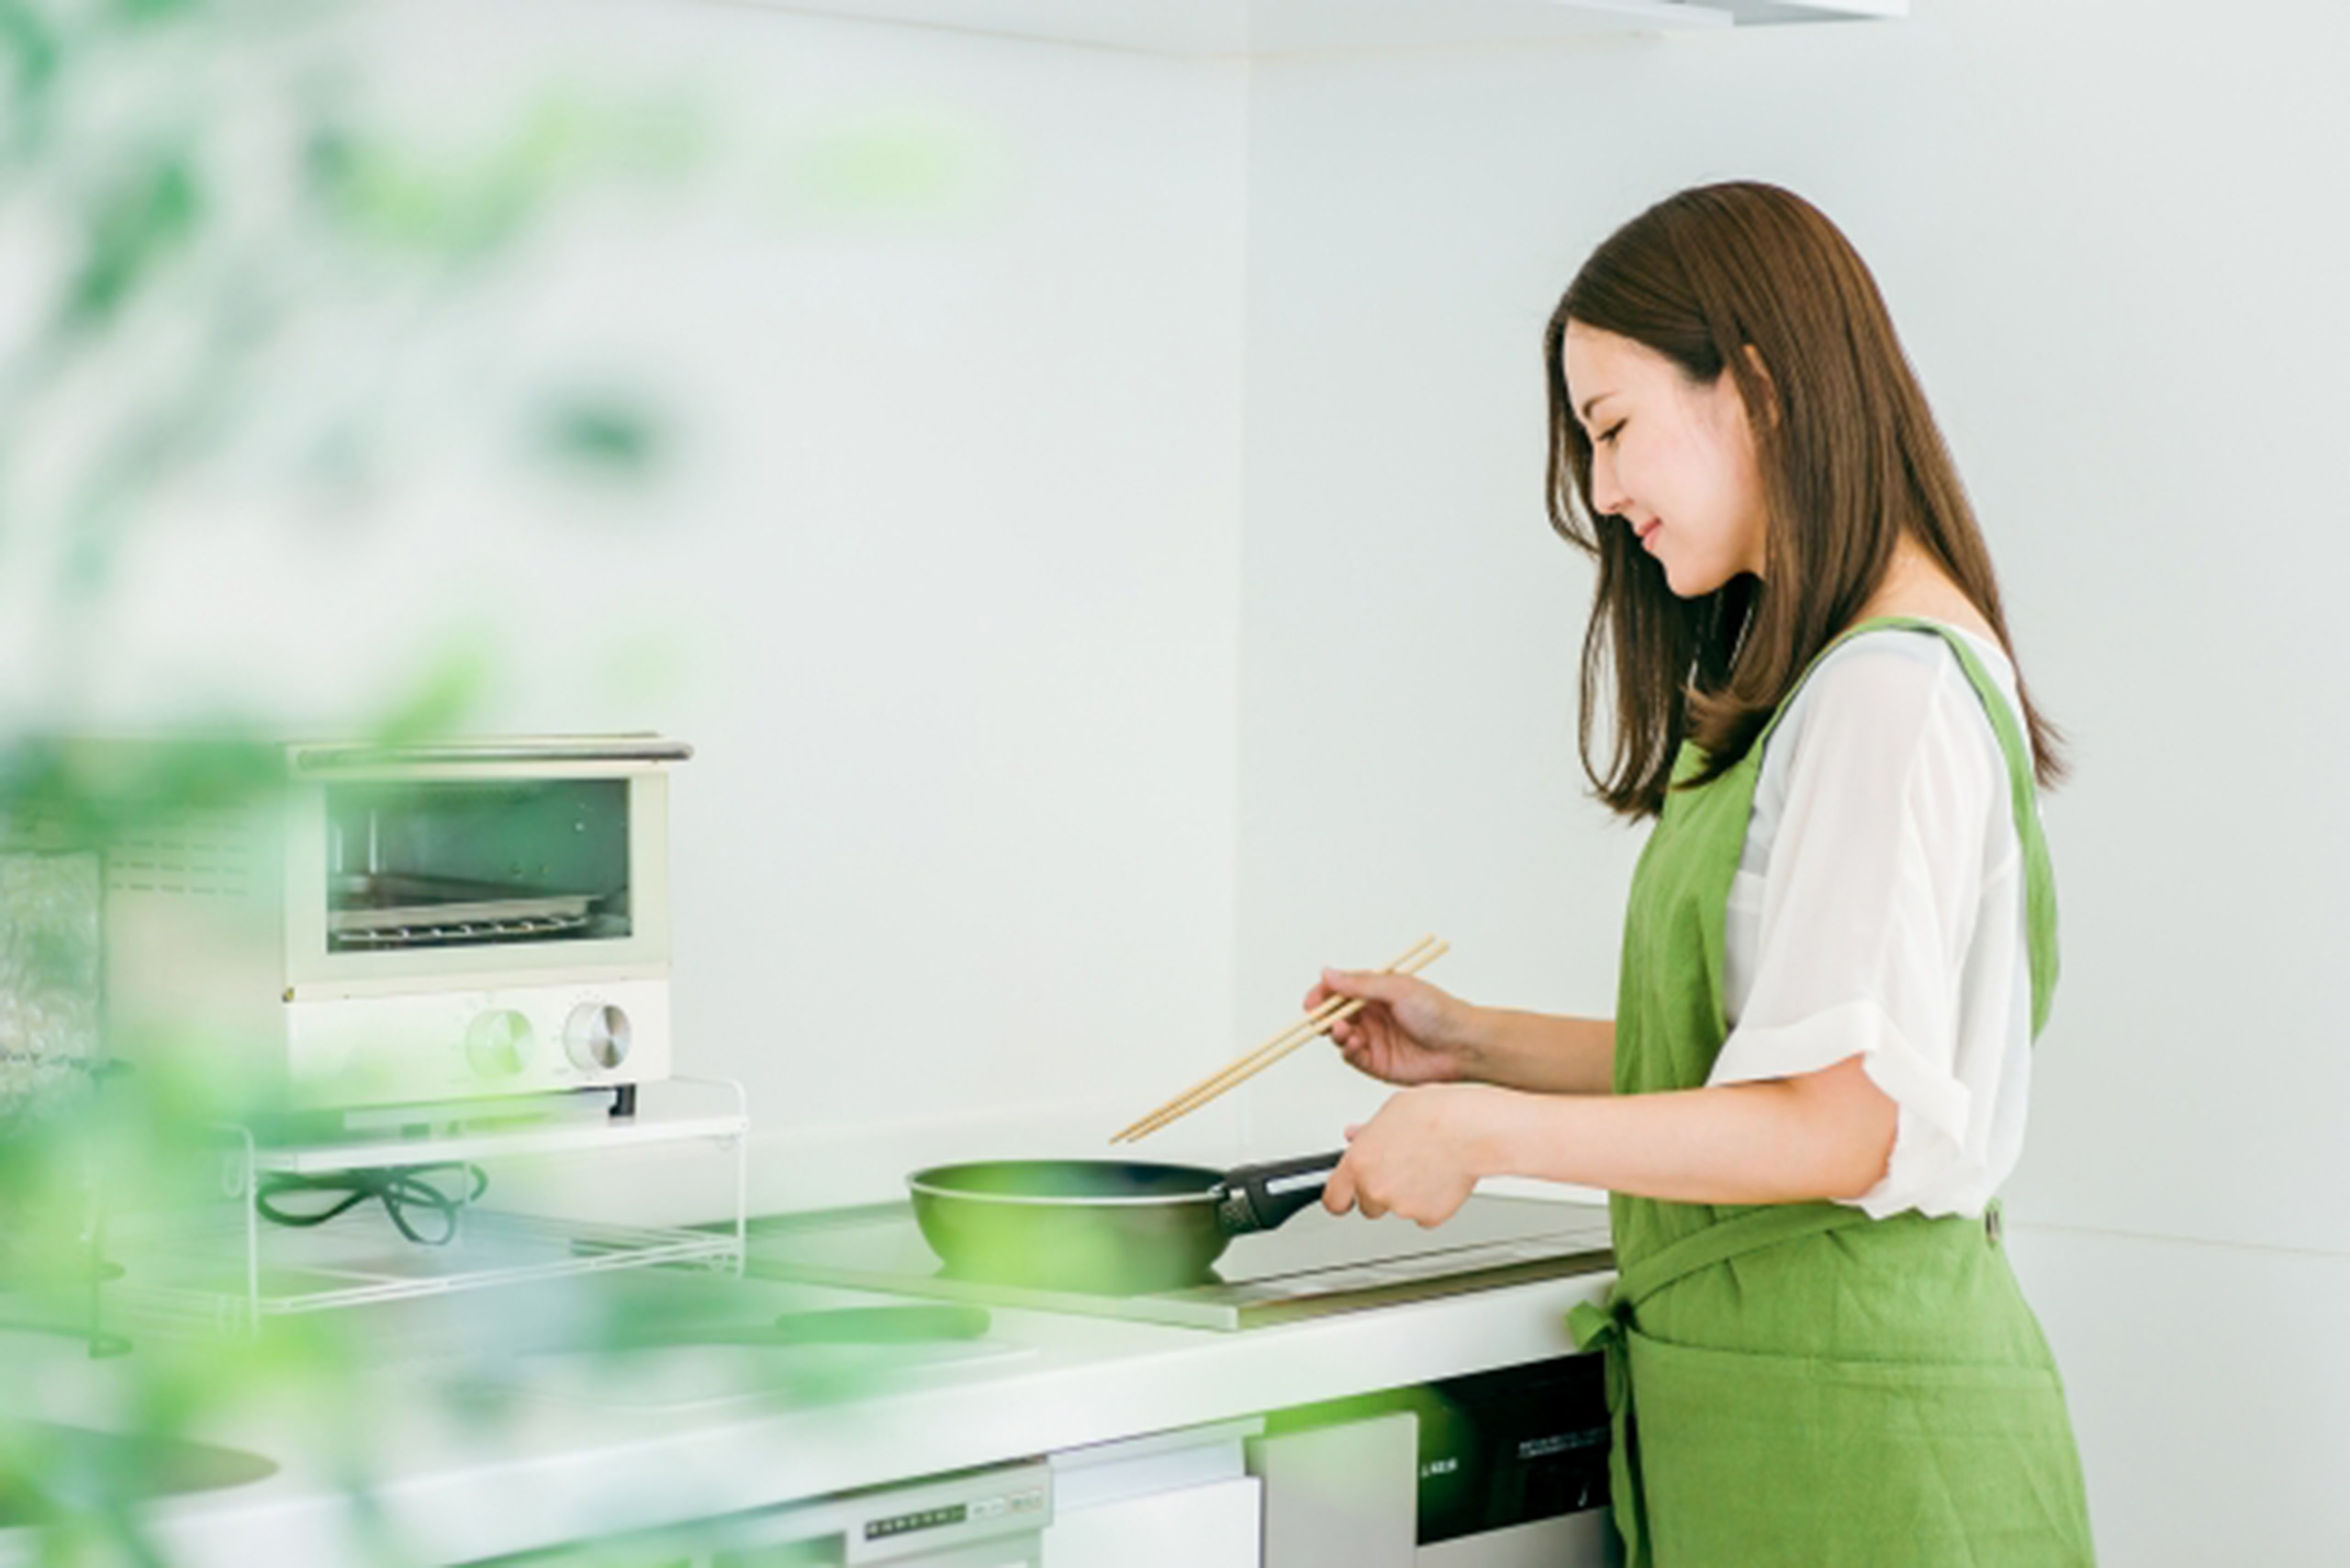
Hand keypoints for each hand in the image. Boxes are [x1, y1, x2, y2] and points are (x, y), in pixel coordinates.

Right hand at [1304, 966, 1480, 1085]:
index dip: (1322, 995)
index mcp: (1376, 991)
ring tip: (1343, 1030)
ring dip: (1335, 1033)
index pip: (1339, 991)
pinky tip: (1355, 1043)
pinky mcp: (1377, 1063)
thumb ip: (1359, 983)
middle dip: (1323, 1016)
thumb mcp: (1397, 988)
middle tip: (1319, 1018)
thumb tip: (1327, 973)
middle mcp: (1373, 1015)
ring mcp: (1374, 1039)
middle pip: (1334, 1014)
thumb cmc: (1439, 1012)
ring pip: (1339, 1036)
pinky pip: (1351, 1057)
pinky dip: (1347, 1050)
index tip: (1312, 1001)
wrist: (1463, 1046)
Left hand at [1321, 1084, 1499, 1227]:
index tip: (1345, 1198)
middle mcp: (1375, 1189)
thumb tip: (1354, 1135)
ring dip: (1406, 1196)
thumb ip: (1367, 1131)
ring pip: (1398, 1210)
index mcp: (1359, 1163)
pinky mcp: (1429, 1217)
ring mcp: (1402, 1207)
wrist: (1471, 1130)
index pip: (1334, 1199)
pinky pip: (1424, 1216)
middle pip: (1368, 1205)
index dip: (1340, 1198)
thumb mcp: (1391, 1110)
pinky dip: (1430, 1204)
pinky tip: (1440, 1179)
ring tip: (1425, 1166)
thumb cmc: (1435, 1115)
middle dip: (1380, 1192)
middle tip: (1400, 1168)